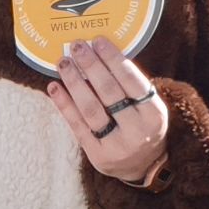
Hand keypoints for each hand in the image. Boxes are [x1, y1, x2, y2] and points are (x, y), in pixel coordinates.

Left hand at [50, 37, 169, 185]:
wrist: (144, 166)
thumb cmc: (143, 125)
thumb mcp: (148, 106)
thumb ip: (129, 85)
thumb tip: (98, 52)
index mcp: (154, 114)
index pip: (132, 81)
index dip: (113, 59)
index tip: (98, 41)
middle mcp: (137, 131)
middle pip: (110, 92)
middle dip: (91, 66)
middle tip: (77, 46)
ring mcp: (116, 145)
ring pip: (91, 109)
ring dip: (74, 82)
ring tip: (63, 63)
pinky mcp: (97, 155)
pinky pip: (77, 126)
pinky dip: (64, 104)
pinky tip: (55, 88)